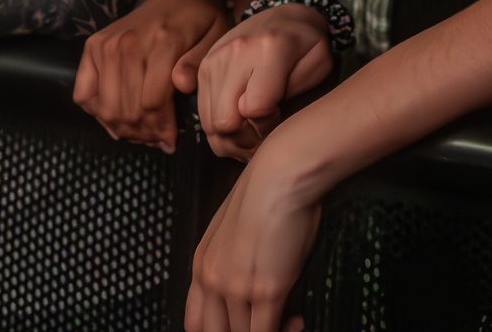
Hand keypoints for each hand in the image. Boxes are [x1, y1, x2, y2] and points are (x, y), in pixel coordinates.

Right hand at [72, 0, 230, 150]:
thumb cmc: (203, 21)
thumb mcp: (216, 37)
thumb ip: (200, 62)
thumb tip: (180, 85)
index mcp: (163, 40)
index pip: (152, 101)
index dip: (162, 128)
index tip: (171, 140)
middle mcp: (128, 42)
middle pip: (127, 109)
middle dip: (144, 134)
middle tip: (158, 141)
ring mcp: (106, 44)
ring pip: (106, 107)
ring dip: (123, 129)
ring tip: (142, 134)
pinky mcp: (92, 47)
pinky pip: (84, 95)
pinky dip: (98, 114)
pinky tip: (117, 120)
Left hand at [186, 145, 319, 331]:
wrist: (281, 175)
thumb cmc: (267, 191)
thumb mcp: (234, 227)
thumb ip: (232, 257)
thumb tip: (250, 276)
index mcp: (201, 265)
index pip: (195, 322)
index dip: (217, 331)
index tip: (242, 326)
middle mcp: (212, 281)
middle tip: (265, 324)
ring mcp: (237, 288)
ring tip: (289, 322)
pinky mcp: (266, 290)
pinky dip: (284, 331)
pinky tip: (296, 321)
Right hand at [195, 3, 332, 161]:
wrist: (284, 17)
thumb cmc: (307, 45)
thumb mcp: (319, 64)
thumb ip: (296, 91)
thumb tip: (260, 117)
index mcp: (269, 48)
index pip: (255, 108)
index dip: (268, 124)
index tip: (280, 117)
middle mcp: (234, 52)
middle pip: (224, 121)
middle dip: (246, 137)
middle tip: (264, 133)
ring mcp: (213, 60)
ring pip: (210, 123)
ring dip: (231, 136)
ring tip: (253, 129)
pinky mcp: (202, 68)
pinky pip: (202, 114)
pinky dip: (219, 127)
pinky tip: (240, 121)